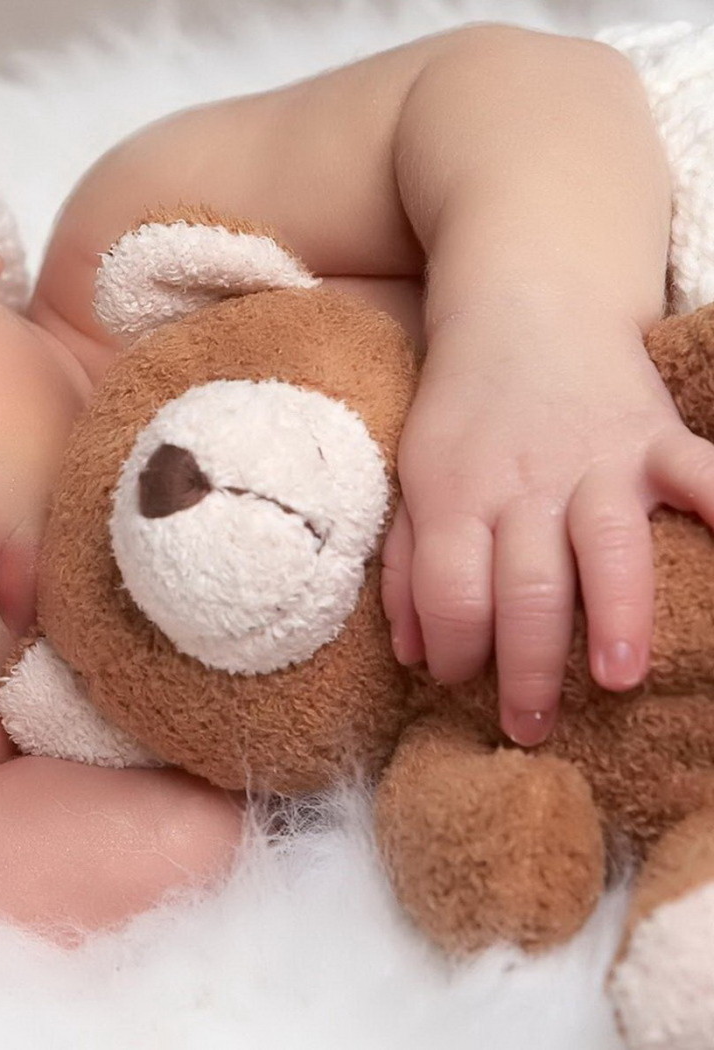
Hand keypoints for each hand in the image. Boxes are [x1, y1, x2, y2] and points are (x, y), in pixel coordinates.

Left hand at [380, 309, 713, 744]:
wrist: (524, 310)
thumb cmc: (463, 414)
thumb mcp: (414, 481)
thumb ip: (408, 566)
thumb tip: (411, 654)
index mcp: (455, 496)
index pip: (449, 588)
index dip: (451, 644)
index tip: (457, 680)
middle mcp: (524, 484)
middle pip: (524, 585)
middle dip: (527, 663)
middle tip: (529, 726)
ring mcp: (595, 461)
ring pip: (605, 544)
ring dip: (615, 613)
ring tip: (619, 679)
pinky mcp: (655, 435)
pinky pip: (700, 469)